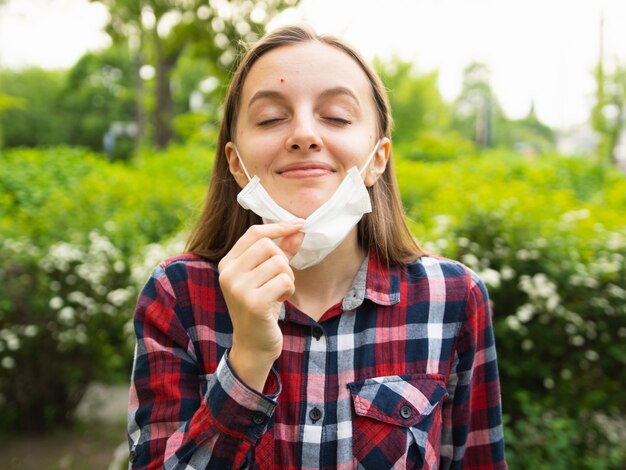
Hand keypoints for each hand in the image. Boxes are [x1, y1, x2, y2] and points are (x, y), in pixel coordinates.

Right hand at [218, 220, 303, 390]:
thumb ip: (282, 251)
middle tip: (282, 280)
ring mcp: (239, 289)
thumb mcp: (267, 276)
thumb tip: (298, 228)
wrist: (253, 345)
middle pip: (268, 246)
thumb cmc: (261, 307)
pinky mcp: (254, 303)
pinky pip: (285, 280)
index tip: (299, 224)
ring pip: (279, 263)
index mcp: (227, 264)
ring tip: (280, 292)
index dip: (279, 227)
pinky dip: (289, 289)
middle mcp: (228, 274)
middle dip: (283, 260)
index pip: (255, 233)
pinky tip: (281, 301)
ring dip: (288, 278)